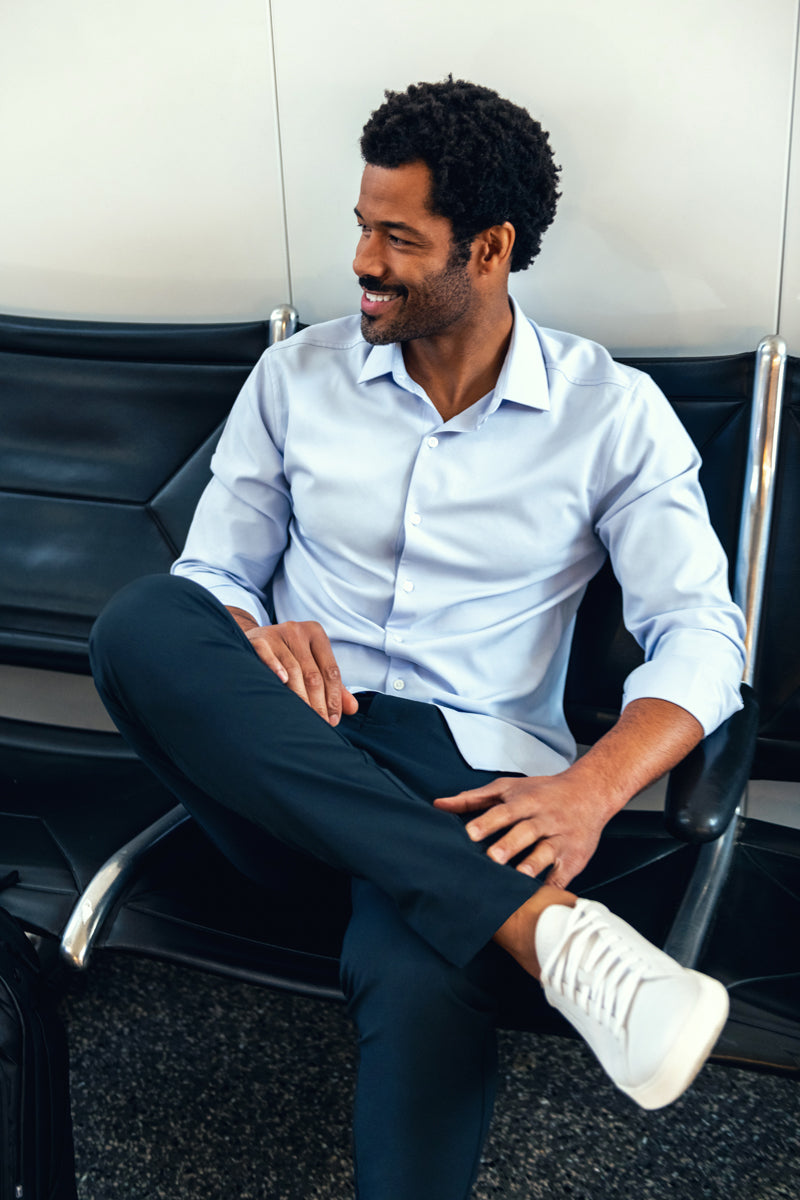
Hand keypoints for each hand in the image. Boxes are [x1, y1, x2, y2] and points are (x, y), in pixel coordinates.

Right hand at [228, 610, 357, 725]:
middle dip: (318, 703)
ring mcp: (278, 634)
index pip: (331, 670)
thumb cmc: (288, 656)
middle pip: (313, 673)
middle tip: (319, 724)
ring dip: (299, 697)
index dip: (334, 698)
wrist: (255, 640)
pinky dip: (275, 668)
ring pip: (294, 670)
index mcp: (317, 635)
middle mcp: (299, 631)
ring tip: (303, 716)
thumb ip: (333, 687)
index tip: (333, 720)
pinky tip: (281, 681)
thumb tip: (352, 708)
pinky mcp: (259, 639)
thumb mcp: (313, 665)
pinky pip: (268, 656)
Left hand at [433, 771, 612, 888]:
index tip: (470, 834)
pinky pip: (563, 875)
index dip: (488, 822)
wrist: (590, 793)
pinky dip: (553, 887)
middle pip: (526, 831)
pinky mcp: (573, 858)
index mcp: (526, 801)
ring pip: (546, 852)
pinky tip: (541, 898)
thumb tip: (439, 804)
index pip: (504, 811)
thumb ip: (474, 799)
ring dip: (532, 864)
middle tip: (492, 857)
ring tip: (518, 875)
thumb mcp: (509, 788)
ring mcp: (560, 839)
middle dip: (509, 844)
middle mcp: (544, 819)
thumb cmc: (542, 792)